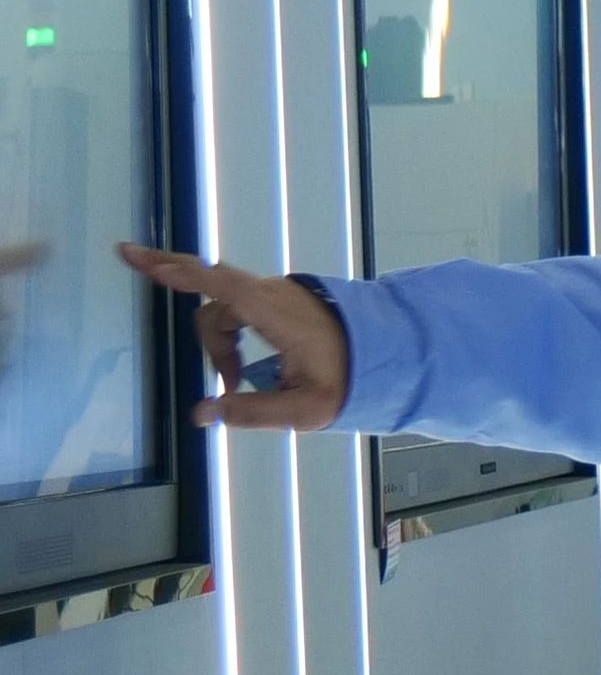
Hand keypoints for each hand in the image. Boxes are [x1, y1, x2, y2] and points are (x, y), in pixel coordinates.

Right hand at [117, 245, 353, 426]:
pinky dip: (223, 332)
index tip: (144, 261)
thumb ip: (254, 412)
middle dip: (179, 285)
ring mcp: (273, 294)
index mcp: (277, 313)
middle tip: (140, 269)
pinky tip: (232, 367)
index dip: (182, 274)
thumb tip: (203, 413)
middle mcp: (272, 295)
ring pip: (222, 307)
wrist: (387, 355)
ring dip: (219, 344)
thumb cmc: (348, 379)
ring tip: (234, 382)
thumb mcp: (308, 408)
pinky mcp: (275, 300)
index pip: (223, 286)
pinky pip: (234, 305)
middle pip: (212, 290)